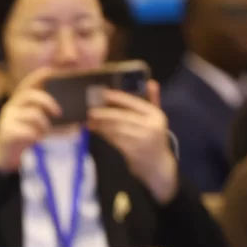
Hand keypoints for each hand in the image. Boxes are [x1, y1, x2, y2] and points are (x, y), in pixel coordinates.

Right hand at [0, 67, 59, 172]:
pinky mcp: (7, 131)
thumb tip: (65, 113)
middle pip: (30, 94)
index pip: (27, 83)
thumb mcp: (33, 122)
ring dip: (45, 125)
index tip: (52, 71)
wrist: (4, 156)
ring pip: (33, 114)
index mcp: (18, 101)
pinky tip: (36, 140)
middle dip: (48, 102)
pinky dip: (36, 136)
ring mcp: (8, 118)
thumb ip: (43, 113)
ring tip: (45, 133)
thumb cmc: (22, 136)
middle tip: (59, 113)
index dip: (39, 75)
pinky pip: (28, 131)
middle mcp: (11, 106)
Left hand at [87, 80, 178, 203]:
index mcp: (156, 115)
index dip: (118, 97)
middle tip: (90, 111)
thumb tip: (151, 81)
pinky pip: (114, 140)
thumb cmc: (154, 138)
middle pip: (123, 117)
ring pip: (116, 129)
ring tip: (89, 121)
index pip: (135, 103)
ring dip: (101, 125)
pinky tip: (95, 130)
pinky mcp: (133, 151)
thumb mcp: (156, 119)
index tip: (103, 94)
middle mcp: (151, 126)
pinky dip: (103, 134)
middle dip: (104, 113)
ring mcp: (142, 139)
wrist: (158, 165)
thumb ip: (153, 100)